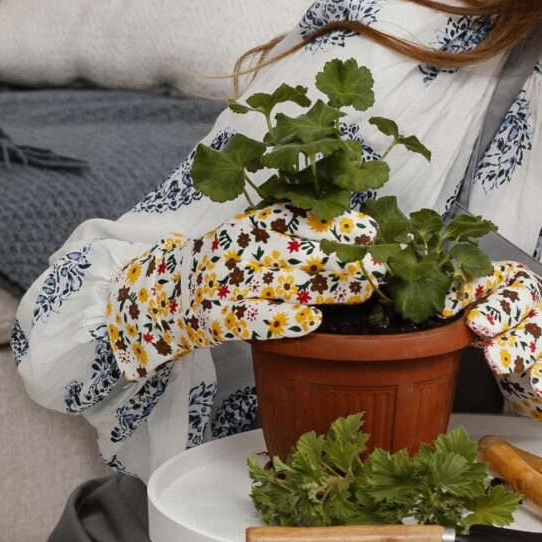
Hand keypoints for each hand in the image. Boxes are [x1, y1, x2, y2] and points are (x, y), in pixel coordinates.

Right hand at [106, 204, 379, 378]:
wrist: (160, 299)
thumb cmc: (218, 270)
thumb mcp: (246, 240)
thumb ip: (285, 231)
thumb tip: (348, 227)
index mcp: (243, 230)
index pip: (294, 220)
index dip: (332, 223)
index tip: (370, 228)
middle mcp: (235, 254)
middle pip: (296, 253)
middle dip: (342, 257)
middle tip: (381, 262)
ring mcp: (224, 287)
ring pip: (283, 284)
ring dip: (328, 288)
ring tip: (365, 289)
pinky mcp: (216, 319)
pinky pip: (253, 320)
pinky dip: (284, 320)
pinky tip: (315, 321)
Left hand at [459, 263, 541, 421]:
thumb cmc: (516, 326)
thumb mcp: (491, 312)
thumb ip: (467, 310)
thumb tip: (432, 316)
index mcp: (516, 281)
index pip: (495, 276)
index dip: (472, 287)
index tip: (448, 305)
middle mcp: (540, 298)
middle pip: (523, 299)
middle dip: (499, 311)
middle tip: (477, 324)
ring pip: (541, 334)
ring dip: (518, 349)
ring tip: (497, 361)